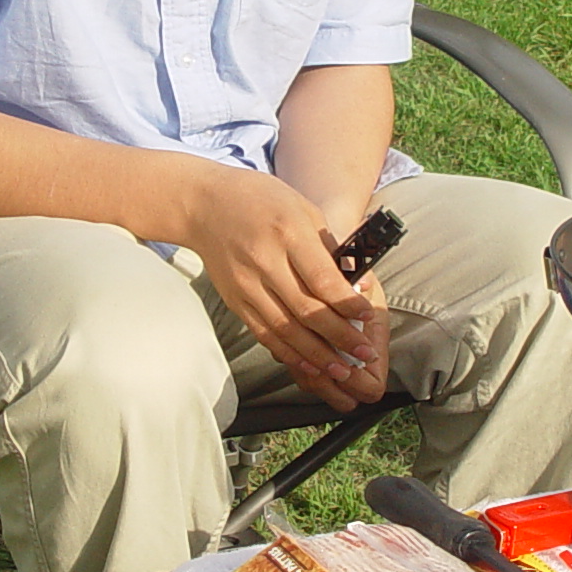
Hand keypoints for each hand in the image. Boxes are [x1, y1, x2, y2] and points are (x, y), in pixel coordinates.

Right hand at [183, 168, 390, 411]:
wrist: (204, 206)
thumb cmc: (260, 200)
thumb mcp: (302, 209)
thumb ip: (328, 247)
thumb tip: (356, 285)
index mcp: (287, 233)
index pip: (322, 279)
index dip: (348, 304)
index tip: (367, 317)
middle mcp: (265, 262)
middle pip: (307, 310)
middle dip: (340, 337)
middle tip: (364, 354)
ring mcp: (247, 285)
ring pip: (286, 330)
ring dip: (317, 355)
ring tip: (342, 371)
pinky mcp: (236, 301)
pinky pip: (265, 334)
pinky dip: (289, 353)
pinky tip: (310, 365)